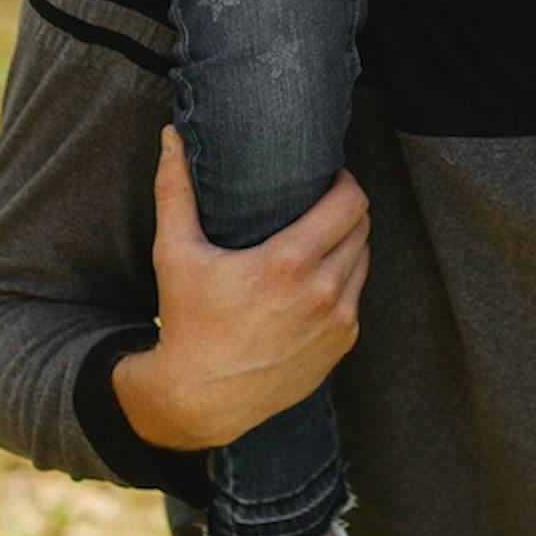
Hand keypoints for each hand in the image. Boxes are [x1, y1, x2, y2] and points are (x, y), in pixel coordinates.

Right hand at [115, 131, 370, 452]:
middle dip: (346, 210)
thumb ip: (175, 189)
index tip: (327, 179)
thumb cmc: (187, 323)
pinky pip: (356, 297)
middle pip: (363, 228)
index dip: (344, 183)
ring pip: (364, 261)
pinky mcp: (341, 346)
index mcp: (289, 262)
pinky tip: (316, 279)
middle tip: (321, 204)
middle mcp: (323, 292)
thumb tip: (171, 136)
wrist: (200, 399)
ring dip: (349, 245)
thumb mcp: (175, 254)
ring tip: (320, 239)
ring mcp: (338, 322)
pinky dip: (343, 282)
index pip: (351, 203)